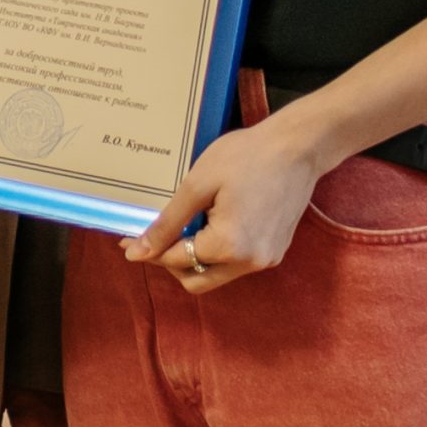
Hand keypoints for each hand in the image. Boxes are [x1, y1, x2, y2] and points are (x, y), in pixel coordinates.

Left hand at [123, 115, 326, 294]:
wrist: (298, 146)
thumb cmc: (246, 156)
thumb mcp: (197, 185)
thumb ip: (167, 224)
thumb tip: (137, 253)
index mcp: (228, 246)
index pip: (175, 260)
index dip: (149, 249)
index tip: (128, 239)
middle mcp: (249, 262)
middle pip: (195, 280)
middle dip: (171, 262)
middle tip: (159, 235)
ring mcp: (266, 260)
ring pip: (216, 275)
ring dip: (196, 258)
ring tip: (188, 225)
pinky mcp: (275, 252)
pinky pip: (237, 265)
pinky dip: (218, 253)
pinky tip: (214, 223)